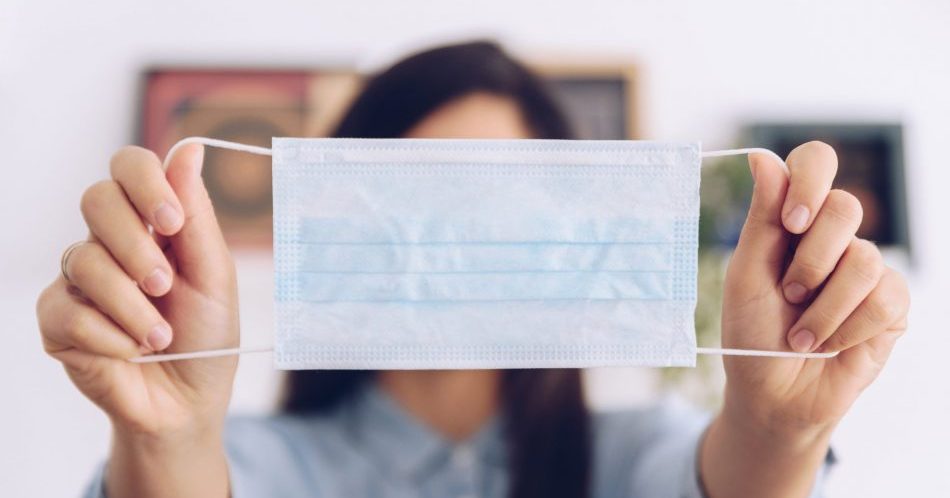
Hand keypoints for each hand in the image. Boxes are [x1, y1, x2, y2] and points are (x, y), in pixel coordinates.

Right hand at [36, 144, 237, 437]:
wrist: (188, 401)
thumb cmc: (208, 335)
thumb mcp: (214, 275)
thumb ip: (197, 214)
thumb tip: (190, 147)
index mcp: (152, 222)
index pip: (128, 167)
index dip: (144, 183)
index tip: (172, 222)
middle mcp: (110, 242)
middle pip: (96, 200)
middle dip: (136, 246)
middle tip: (166, 286)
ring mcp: (78, 279)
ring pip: (84, 260)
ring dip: (133, 306)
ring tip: (161, 337)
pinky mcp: (56, 320)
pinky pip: (68, 310)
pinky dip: (111, 337)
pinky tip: (132, 352)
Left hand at [701, 141, 909, 497]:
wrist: (774, 395)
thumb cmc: (751, 332)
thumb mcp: (746, 275)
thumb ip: (761, 218)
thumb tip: (761, 156)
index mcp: (792, 220)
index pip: (815, 163)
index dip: (811, 179)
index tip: (792, 224)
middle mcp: (833, 238)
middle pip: (846, 207)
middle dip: (811, 260)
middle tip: (789, 294)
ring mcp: (866, 270)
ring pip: (865, 259)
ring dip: (824, 307)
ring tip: (801, 334)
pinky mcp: (891, 306)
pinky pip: (886, 297)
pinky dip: (848, 327)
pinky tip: (831, 345)